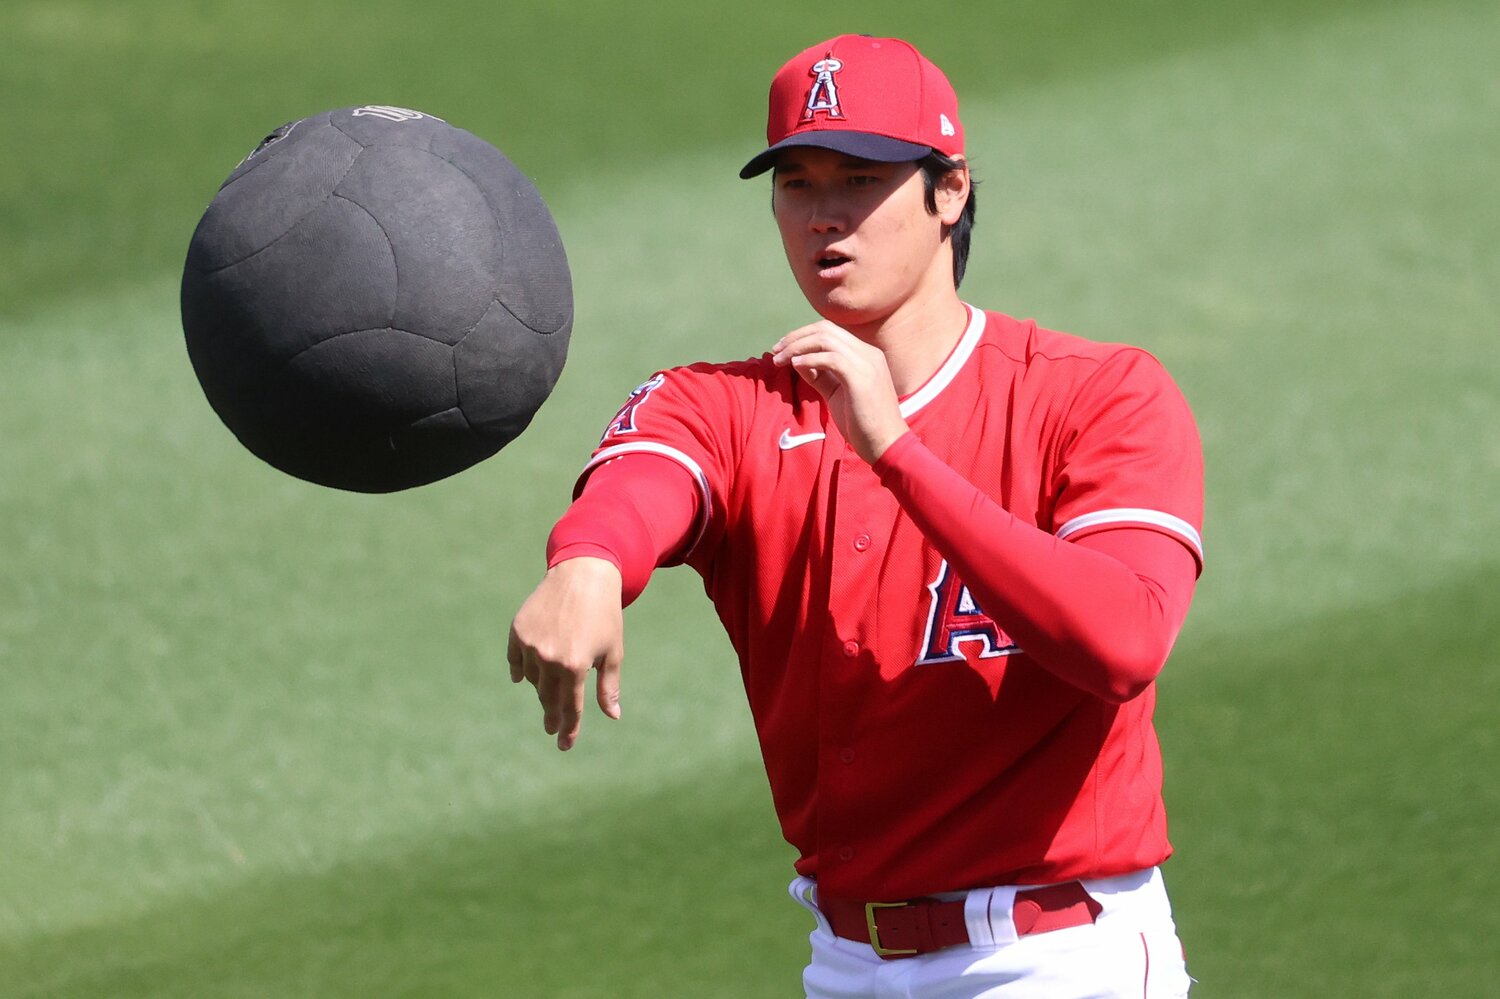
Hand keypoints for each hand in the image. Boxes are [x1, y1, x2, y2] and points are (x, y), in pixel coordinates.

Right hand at [507, 557, 624, 750]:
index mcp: (574, 666)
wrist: (583, 574)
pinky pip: (515, 660)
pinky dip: (520, 670)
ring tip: (548, 691)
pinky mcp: (518, 631)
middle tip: (552, 728)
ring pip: (531, 679)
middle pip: (547, 697)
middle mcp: (549, 658)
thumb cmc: (604, 615)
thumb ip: (609, 687)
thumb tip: (613, 716)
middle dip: (551, 715)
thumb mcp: (613, 652)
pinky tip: (522, 678)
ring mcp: (530, 644)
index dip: (568, 729)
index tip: (564, 745)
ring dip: (540, 687)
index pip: (569, 707)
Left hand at [771, 321, 908, 463]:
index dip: (803, 336)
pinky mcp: (862, 377)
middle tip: (775, 351)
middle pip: (826, 329)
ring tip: (779, 359)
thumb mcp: (837, 394)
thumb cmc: (862, 424)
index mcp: (866, 355)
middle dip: (796, 337)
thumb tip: (797, 360)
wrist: (886, 445)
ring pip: (826, 339)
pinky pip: (831, 358)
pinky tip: (795, 365)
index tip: (782, 350)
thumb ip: (820, 376)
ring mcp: (867, 363)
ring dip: (797, 346)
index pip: (830, 332)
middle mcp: (868, 353)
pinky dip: (809, 359)